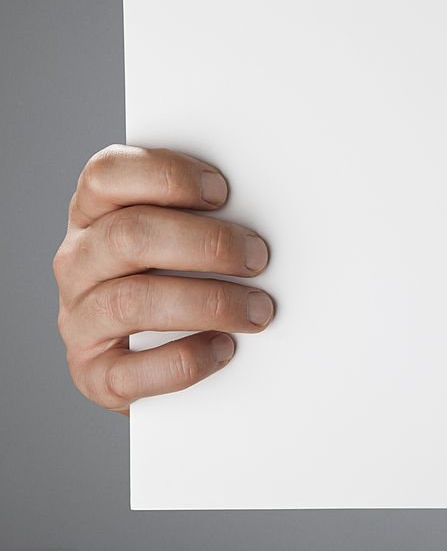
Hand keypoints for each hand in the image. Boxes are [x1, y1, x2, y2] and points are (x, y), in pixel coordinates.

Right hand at [53, 145, 273, 414]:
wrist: (161, 365)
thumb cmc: (183, 280)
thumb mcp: (183, 239)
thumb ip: (204, 217)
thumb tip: (263, 213)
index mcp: (95, 214)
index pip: (106, 176)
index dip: (165, 176)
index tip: (221, 192)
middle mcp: (79, 262)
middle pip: (129, 236)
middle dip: (206, 244)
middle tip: (258, 257)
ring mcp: (80, 319)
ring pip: (132, 301)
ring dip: (208, 303)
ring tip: (258, 310)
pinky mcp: (93, 374)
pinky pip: (132, 371)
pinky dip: (185, 359)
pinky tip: (224, 348)